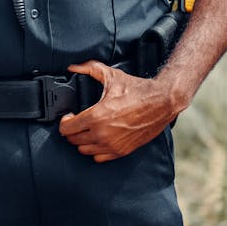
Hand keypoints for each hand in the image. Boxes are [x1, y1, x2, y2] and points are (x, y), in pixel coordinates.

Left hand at [58, 61, 180, 162]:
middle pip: (73, 140)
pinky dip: (95, 150)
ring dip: (82, 141)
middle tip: (77, 122)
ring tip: (87, 130)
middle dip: (72, 131)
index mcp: (97, 116)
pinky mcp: (122, 151)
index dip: (64, 121)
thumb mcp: (112, 75)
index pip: (67, 129)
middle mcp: (102, 134)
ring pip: (84, 150)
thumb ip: (89, 68)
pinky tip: (99, 139)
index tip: (69, 116)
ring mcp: (112, 145)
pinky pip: (99, 158)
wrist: (162, 102)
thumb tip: (73, 67)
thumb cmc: (138, 90)